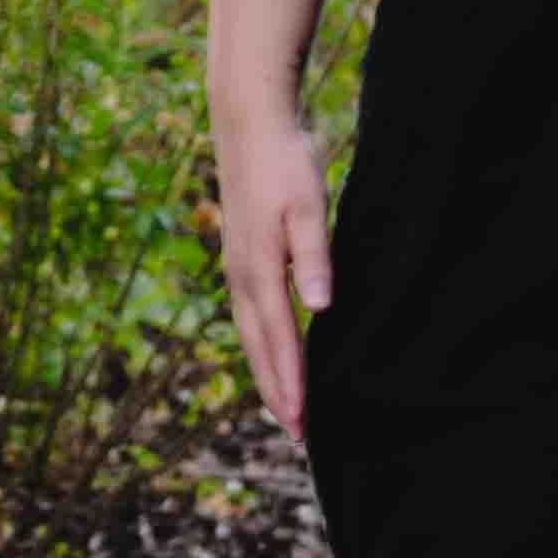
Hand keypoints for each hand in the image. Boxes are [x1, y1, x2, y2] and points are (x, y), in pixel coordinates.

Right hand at [217, 109, 334, 439]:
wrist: (249, 122)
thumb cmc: (284, 163)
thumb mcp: (308, 207)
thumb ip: (315, 258)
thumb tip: (320, 309)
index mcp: (259, 270)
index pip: (278, 340)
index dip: (291, 384)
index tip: (302, 423)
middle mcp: (241, 276)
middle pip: (257, 347)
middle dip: (276, 391)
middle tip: (297, 434)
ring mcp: (237, 266)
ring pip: (250, 333)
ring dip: (267, 371)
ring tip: (284, 405)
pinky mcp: (240, 255)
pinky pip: (250, 314)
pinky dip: (262, 342)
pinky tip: (274, 348)